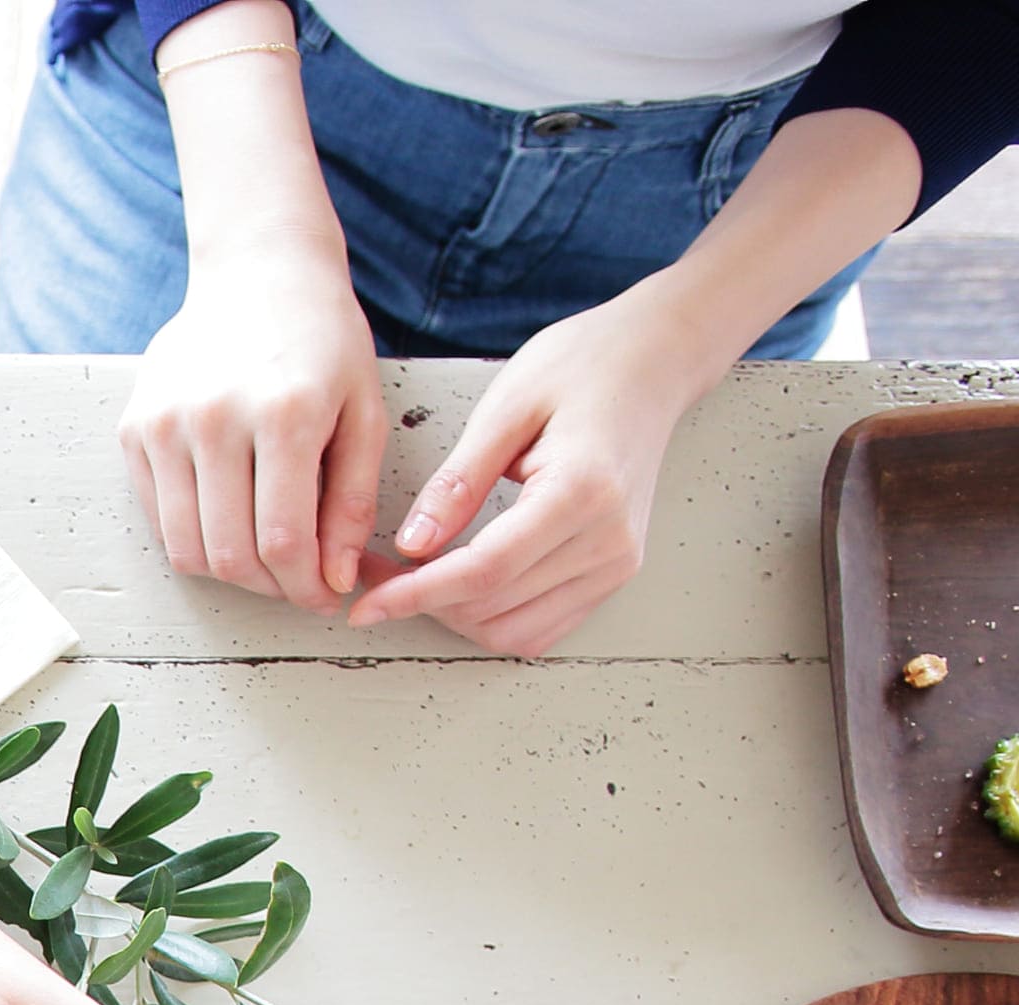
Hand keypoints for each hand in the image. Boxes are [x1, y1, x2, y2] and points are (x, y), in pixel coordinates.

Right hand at [121, 245, 388, 610]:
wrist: (258, 271)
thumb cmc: (322, 340)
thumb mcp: (364, 412)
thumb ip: (351, 500)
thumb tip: (333, 578)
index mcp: (283, 414)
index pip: (284, 542)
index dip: (306, 587)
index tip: (324, 596)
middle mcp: (214, 418)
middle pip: (230, 555)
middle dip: (269, 587)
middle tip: (296, 582)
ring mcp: (164, 423)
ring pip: (186, 548)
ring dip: (228, 570)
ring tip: (264, 555)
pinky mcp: (134, 427)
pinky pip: (159, 517)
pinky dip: (194, 534)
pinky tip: (230, 514)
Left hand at [343, 283, 720, 656]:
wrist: (655, 361)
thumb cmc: (584, 367)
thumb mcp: (506, 407)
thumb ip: (458, 483)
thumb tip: (411, 545)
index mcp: (582, 493)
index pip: (484, 571)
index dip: (415, 594)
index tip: (363, 603)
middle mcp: (608, 541)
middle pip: (494, 607)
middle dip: (423, 601)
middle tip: (375, 570)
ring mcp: (617, 563)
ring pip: (514, 631)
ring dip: (454, 615)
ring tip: (411, 575)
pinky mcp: (615, 571)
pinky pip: (542, 626)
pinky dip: (492, 617)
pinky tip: (459, 584)